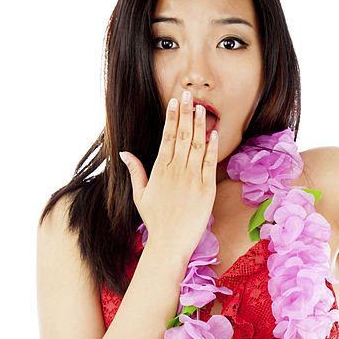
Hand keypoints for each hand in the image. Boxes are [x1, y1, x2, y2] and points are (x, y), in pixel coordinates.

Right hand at [119, 91, 217, 261]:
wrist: (170, 243)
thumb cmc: (155, 221)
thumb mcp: (141, 195)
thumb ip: (136, 171)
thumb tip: (124, 153)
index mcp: (160, 170)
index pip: (166, 137)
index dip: (171, 117)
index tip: (175, 101)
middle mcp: (176, 172)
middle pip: (181, 136)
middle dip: (185, 113)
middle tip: (189, 94)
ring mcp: (192, 180)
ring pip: (196, 146)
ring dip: (199, 125)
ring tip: (202, 108)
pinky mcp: (206, 190)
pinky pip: (209, 164)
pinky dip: (211, 148)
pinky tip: (213, 133)